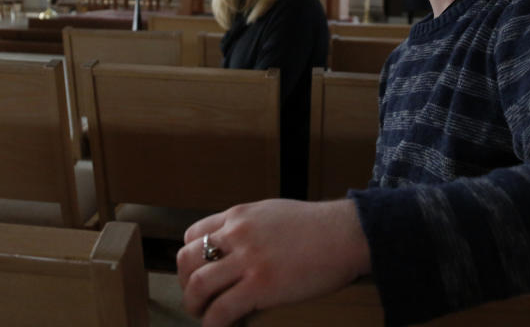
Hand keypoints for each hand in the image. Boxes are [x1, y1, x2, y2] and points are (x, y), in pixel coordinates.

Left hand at [177, 198, 370, 326]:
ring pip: (197, 285)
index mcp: (239, 216)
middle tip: (194, 298)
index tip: (195, 273)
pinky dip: (212, 323)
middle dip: (184, 283)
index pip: (193, 235)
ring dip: (193, 305)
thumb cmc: (317, 226)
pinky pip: (221, 309)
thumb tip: (236, 251)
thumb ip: (249, 229)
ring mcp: (248, 260)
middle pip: (187, 259)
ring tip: (202, 314)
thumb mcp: (272, 214)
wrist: (345, 234)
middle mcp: (237, 234)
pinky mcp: (261, 285)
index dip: (189, 259)